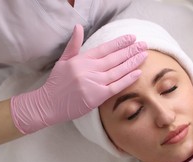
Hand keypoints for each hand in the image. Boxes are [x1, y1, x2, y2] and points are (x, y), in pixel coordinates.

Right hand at [11, 24, 147, 133]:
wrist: (49, 104)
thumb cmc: (56, 83)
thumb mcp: (63, 60)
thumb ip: (74, 44)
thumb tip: (78, 27)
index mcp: (82, 60)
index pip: (105, 48)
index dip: (119, 43)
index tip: (131, 38)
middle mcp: (89, 69)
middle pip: (114, 58)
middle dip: (130, 50)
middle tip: (143, 44)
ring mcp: (94, 82)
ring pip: (118, 70)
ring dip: (132, 62)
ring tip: (143, 55)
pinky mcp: (97, 96)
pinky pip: (116, 86)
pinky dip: (127, 79)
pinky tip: (137, 73)